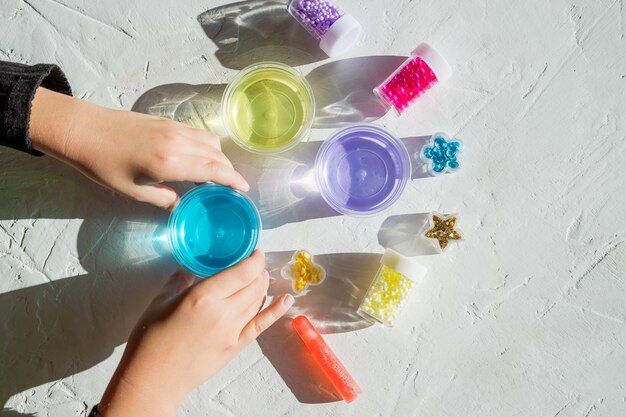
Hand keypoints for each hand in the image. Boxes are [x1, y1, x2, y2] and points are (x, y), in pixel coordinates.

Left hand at [29, 87, 248, 209]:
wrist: (83, 130)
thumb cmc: (103, 165)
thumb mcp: (133, 191)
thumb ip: (163, 199)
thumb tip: (181, 205)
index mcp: (169, 163)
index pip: (213, 171)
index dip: (232, 181)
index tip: (243, 190)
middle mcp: (178, 142)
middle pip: (217, 155)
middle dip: (229, 171)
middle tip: (232, 187)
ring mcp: (174, 128)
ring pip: (210, 141)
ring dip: (219, 157)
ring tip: (217, 174)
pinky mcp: (168, 121)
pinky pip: (198, 133)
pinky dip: (207, 146)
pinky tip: (200, 157)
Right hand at [98, 250, 293, 416]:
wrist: (153, 379)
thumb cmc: (150, 339)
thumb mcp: (160, 301)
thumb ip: (179, 281)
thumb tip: (189, 270)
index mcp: (203, 296)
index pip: (242, 272)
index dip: (255, 259)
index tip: (256, 252)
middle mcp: (223, 312)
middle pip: (254, 285)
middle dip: (258, 271)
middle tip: (255, 265)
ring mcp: (232, 331)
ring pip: (258, 301)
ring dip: (263, 286)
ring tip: (261, 278)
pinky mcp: (235, 347)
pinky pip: (261, 325)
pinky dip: (276, 311)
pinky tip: (287, 300)